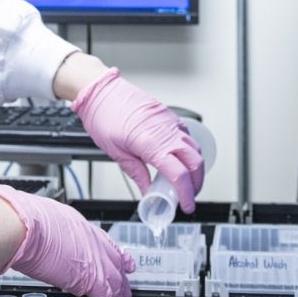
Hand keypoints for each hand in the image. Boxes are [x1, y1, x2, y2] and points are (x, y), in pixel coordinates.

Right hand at [0, 182, 134, 296]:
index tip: (122, 259)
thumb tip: (42, 235)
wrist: (26, 225)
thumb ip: (52, 230)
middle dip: (121, 275)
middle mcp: (92, 241)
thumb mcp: (46, 217)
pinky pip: (105, 294)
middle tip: (125, 285)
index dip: (114, 253)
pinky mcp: (90, 277)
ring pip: (115, 279)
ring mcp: (93, 258)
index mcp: (81, 225)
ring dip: (118, 292)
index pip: (104, 242)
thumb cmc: (27, 218)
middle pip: (115, 261)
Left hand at [72, 67, 203, 212]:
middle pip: (196, 162)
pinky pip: (186, 135)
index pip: (179, 175)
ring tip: (185, 181)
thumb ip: (136, 174)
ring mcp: (169, 121)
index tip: (186, 206)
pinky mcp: (168, 114)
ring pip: (194, 148)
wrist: (100, 90)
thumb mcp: (116, 152)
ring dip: (195, 167)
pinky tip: (180, 158)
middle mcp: (165, 131)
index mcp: (151, 144)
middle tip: (188, 196)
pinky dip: (189, 150)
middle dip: (197, 183)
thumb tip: (147, 192)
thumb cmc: (103, 116)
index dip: (186, 194)